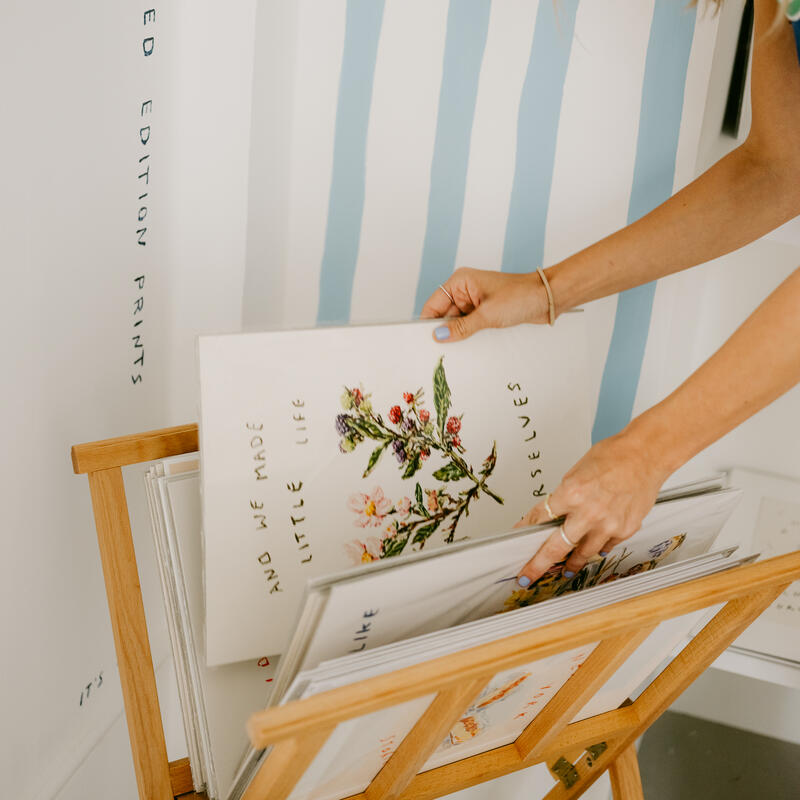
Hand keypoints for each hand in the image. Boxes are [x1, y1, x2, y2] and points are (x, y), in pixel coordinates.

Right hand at [420, 267, 550, 341]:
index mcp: (460, 282)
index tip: (424, 340)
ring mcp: (475, 301)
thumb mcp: (487, 315)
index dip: (427, 322)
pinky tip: (469, 345)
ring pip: (457, 322)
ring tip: (458, 349)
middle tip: (441, 350)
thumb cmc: (521, 296)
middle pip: (444, 315)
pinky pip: (470, 326)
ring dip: (458, 335)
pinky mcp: (485, 312)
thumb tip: (439, 336)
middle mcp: (465, 290)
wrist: (547, 298)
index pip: (434, 304)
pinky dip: (468, 335)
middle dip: (444, 331)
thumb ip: (461, 327)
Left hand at [513, 428, 670, 586]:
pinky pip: (605, 547)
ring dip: (570, 564)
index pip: (540, 518)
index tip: (519, 537)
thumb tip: (554, 514)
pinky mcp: (625, 530)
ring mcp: (608, 525)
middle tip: (527, 576)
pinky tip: (593, 550)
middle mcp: (588, 513)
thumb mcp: (576, 472)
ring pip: (582, 554)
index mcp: (571, 493)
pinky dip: (597, 549)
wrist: (645, 455)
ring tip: (564, 571)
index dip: (526, 529)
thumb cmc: (613, 457)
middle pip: (555, 547)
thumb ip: (565, 497)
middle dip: (538, 565)